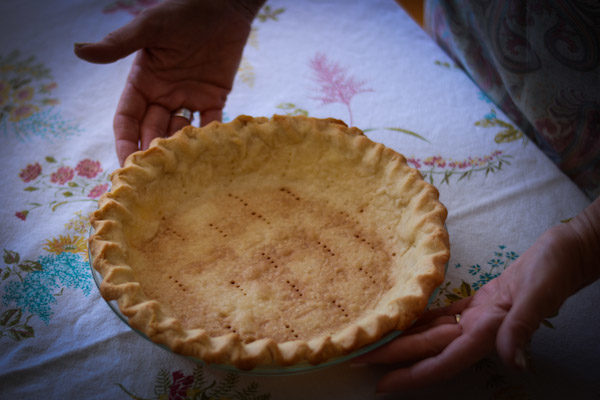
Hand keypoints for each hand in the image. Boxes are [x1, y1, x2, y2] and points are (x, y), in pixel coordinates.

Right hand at [75, 0, 262, 164]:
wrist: (223, 5)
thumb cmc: (182, 11)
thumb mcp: (148, 28)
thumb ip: (118, 44)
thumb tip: (79, 51)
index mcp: (142, 82)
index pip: (127, 119)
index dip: (125, 142)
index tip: (126, 165)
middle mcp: (163, 94)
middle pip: (152, 131)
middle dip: (151, 153)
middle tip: (156, 177)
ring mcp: (188, 98)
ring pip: (179, 132)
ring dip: (178, 149)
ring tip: (181, 168)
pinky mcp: (214, 98)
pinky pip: (210, 124)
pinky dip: (208, 139)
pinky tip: (207, 154)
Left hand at [356, 201, 599, 393]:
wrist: (568, 251)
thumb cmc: (556, 268)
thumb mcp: (540, 294)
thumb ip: (523, 326)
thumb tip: (514, 361)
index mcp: (489, 331)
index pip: (443, 362)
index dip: (412, 376)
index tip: (381, 384)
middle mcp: (479, 329)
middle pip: (428, 350)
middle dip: (394, 358)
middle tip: (357, 360)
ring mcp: (479, 317)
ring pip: (433, 335)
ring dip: (404, 342)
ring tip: (374, 344)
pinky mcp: (480, 302)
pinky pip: (443, 316)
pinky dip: (422, 320)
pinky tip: (404, 320)